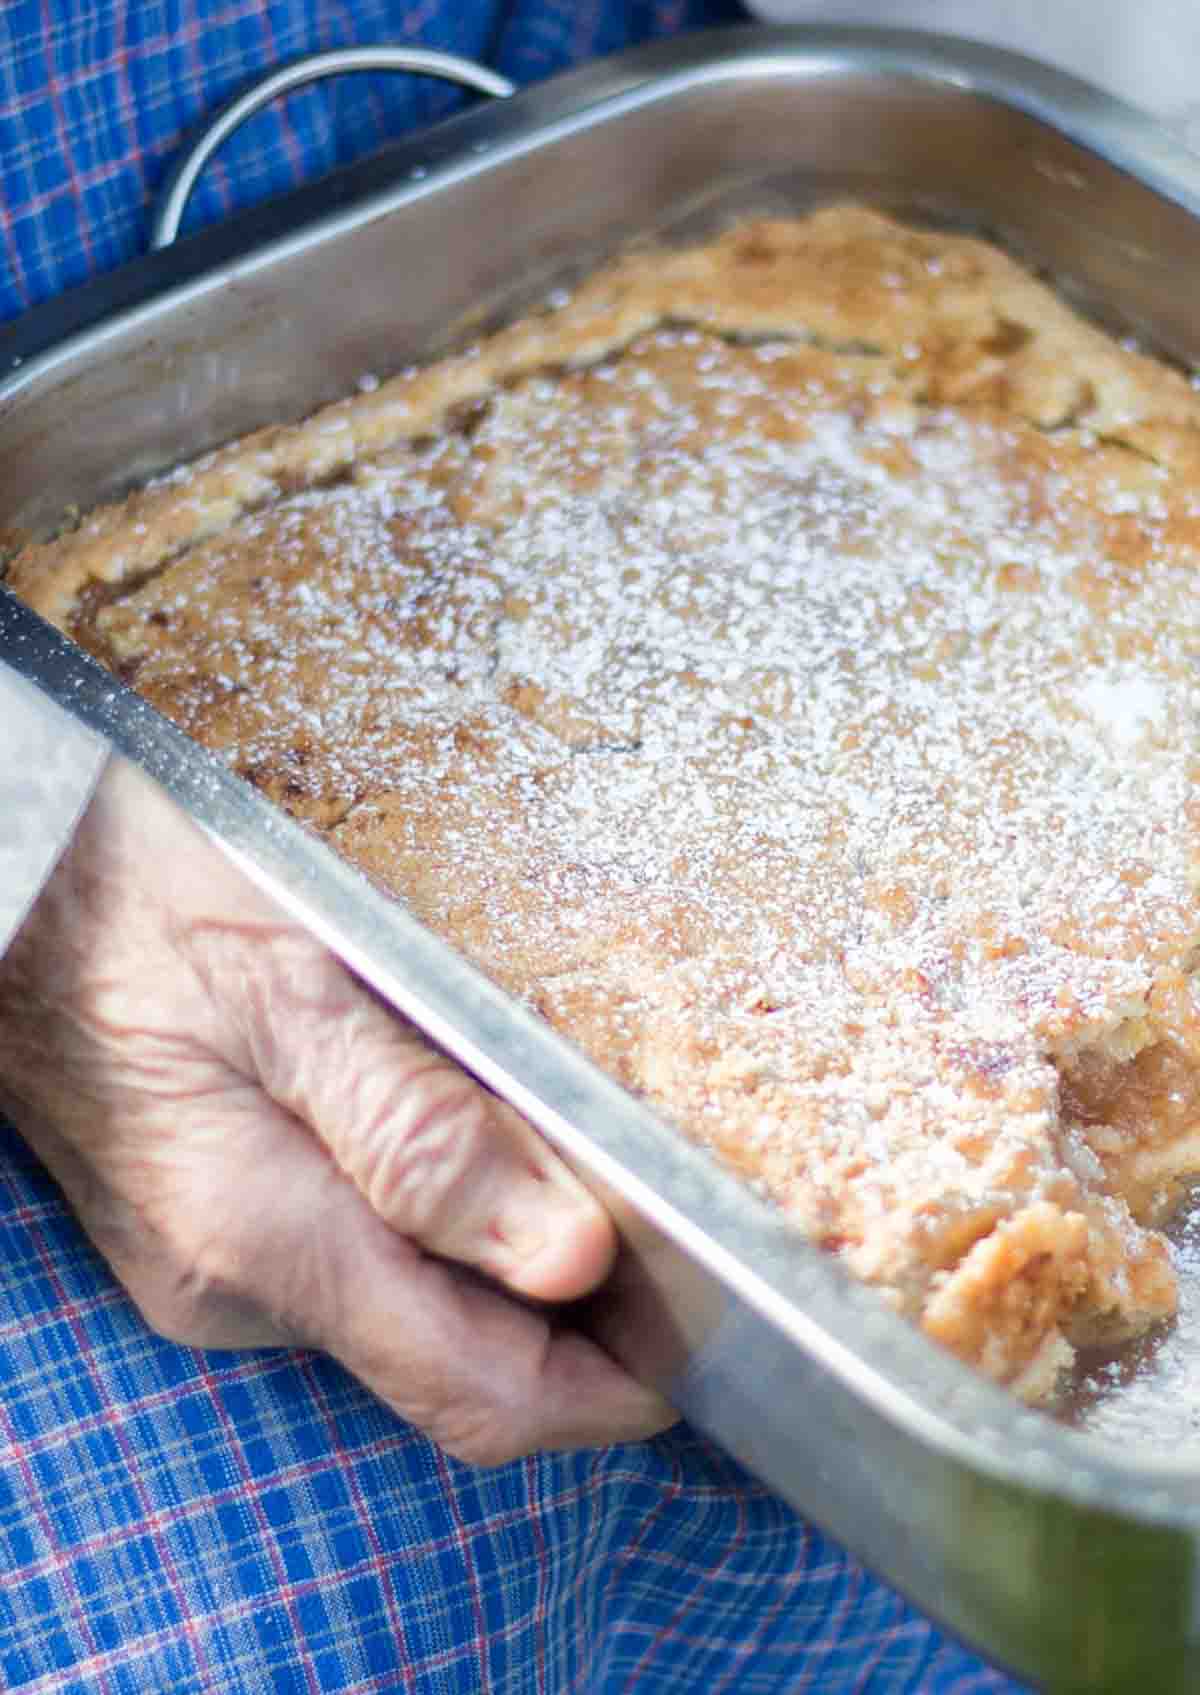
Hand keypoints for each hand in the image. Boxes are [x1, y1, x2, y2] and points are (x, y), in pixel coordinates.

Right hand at [0, 757, 672, 1462]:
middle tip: (668, 1232)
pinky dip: (441, 1241)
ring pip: (411, 1321)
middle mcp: (239, 1287)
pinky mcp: (208, 1234)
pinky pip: (358, 1274)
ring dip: (509, 1276)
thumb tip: (568, 1257)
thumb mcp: (295, 991)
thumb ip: (422, 1131)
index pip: (479, 1392)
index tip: (699, 1340)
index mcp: (267, 1238)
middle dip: (575, 1330)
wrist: (14, 887)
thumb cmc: (143, 905)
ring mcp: (214, 1268)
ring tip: (587, 1177)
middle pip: (457, 1366)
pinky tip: (476, 1154)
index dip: (609, 1390)